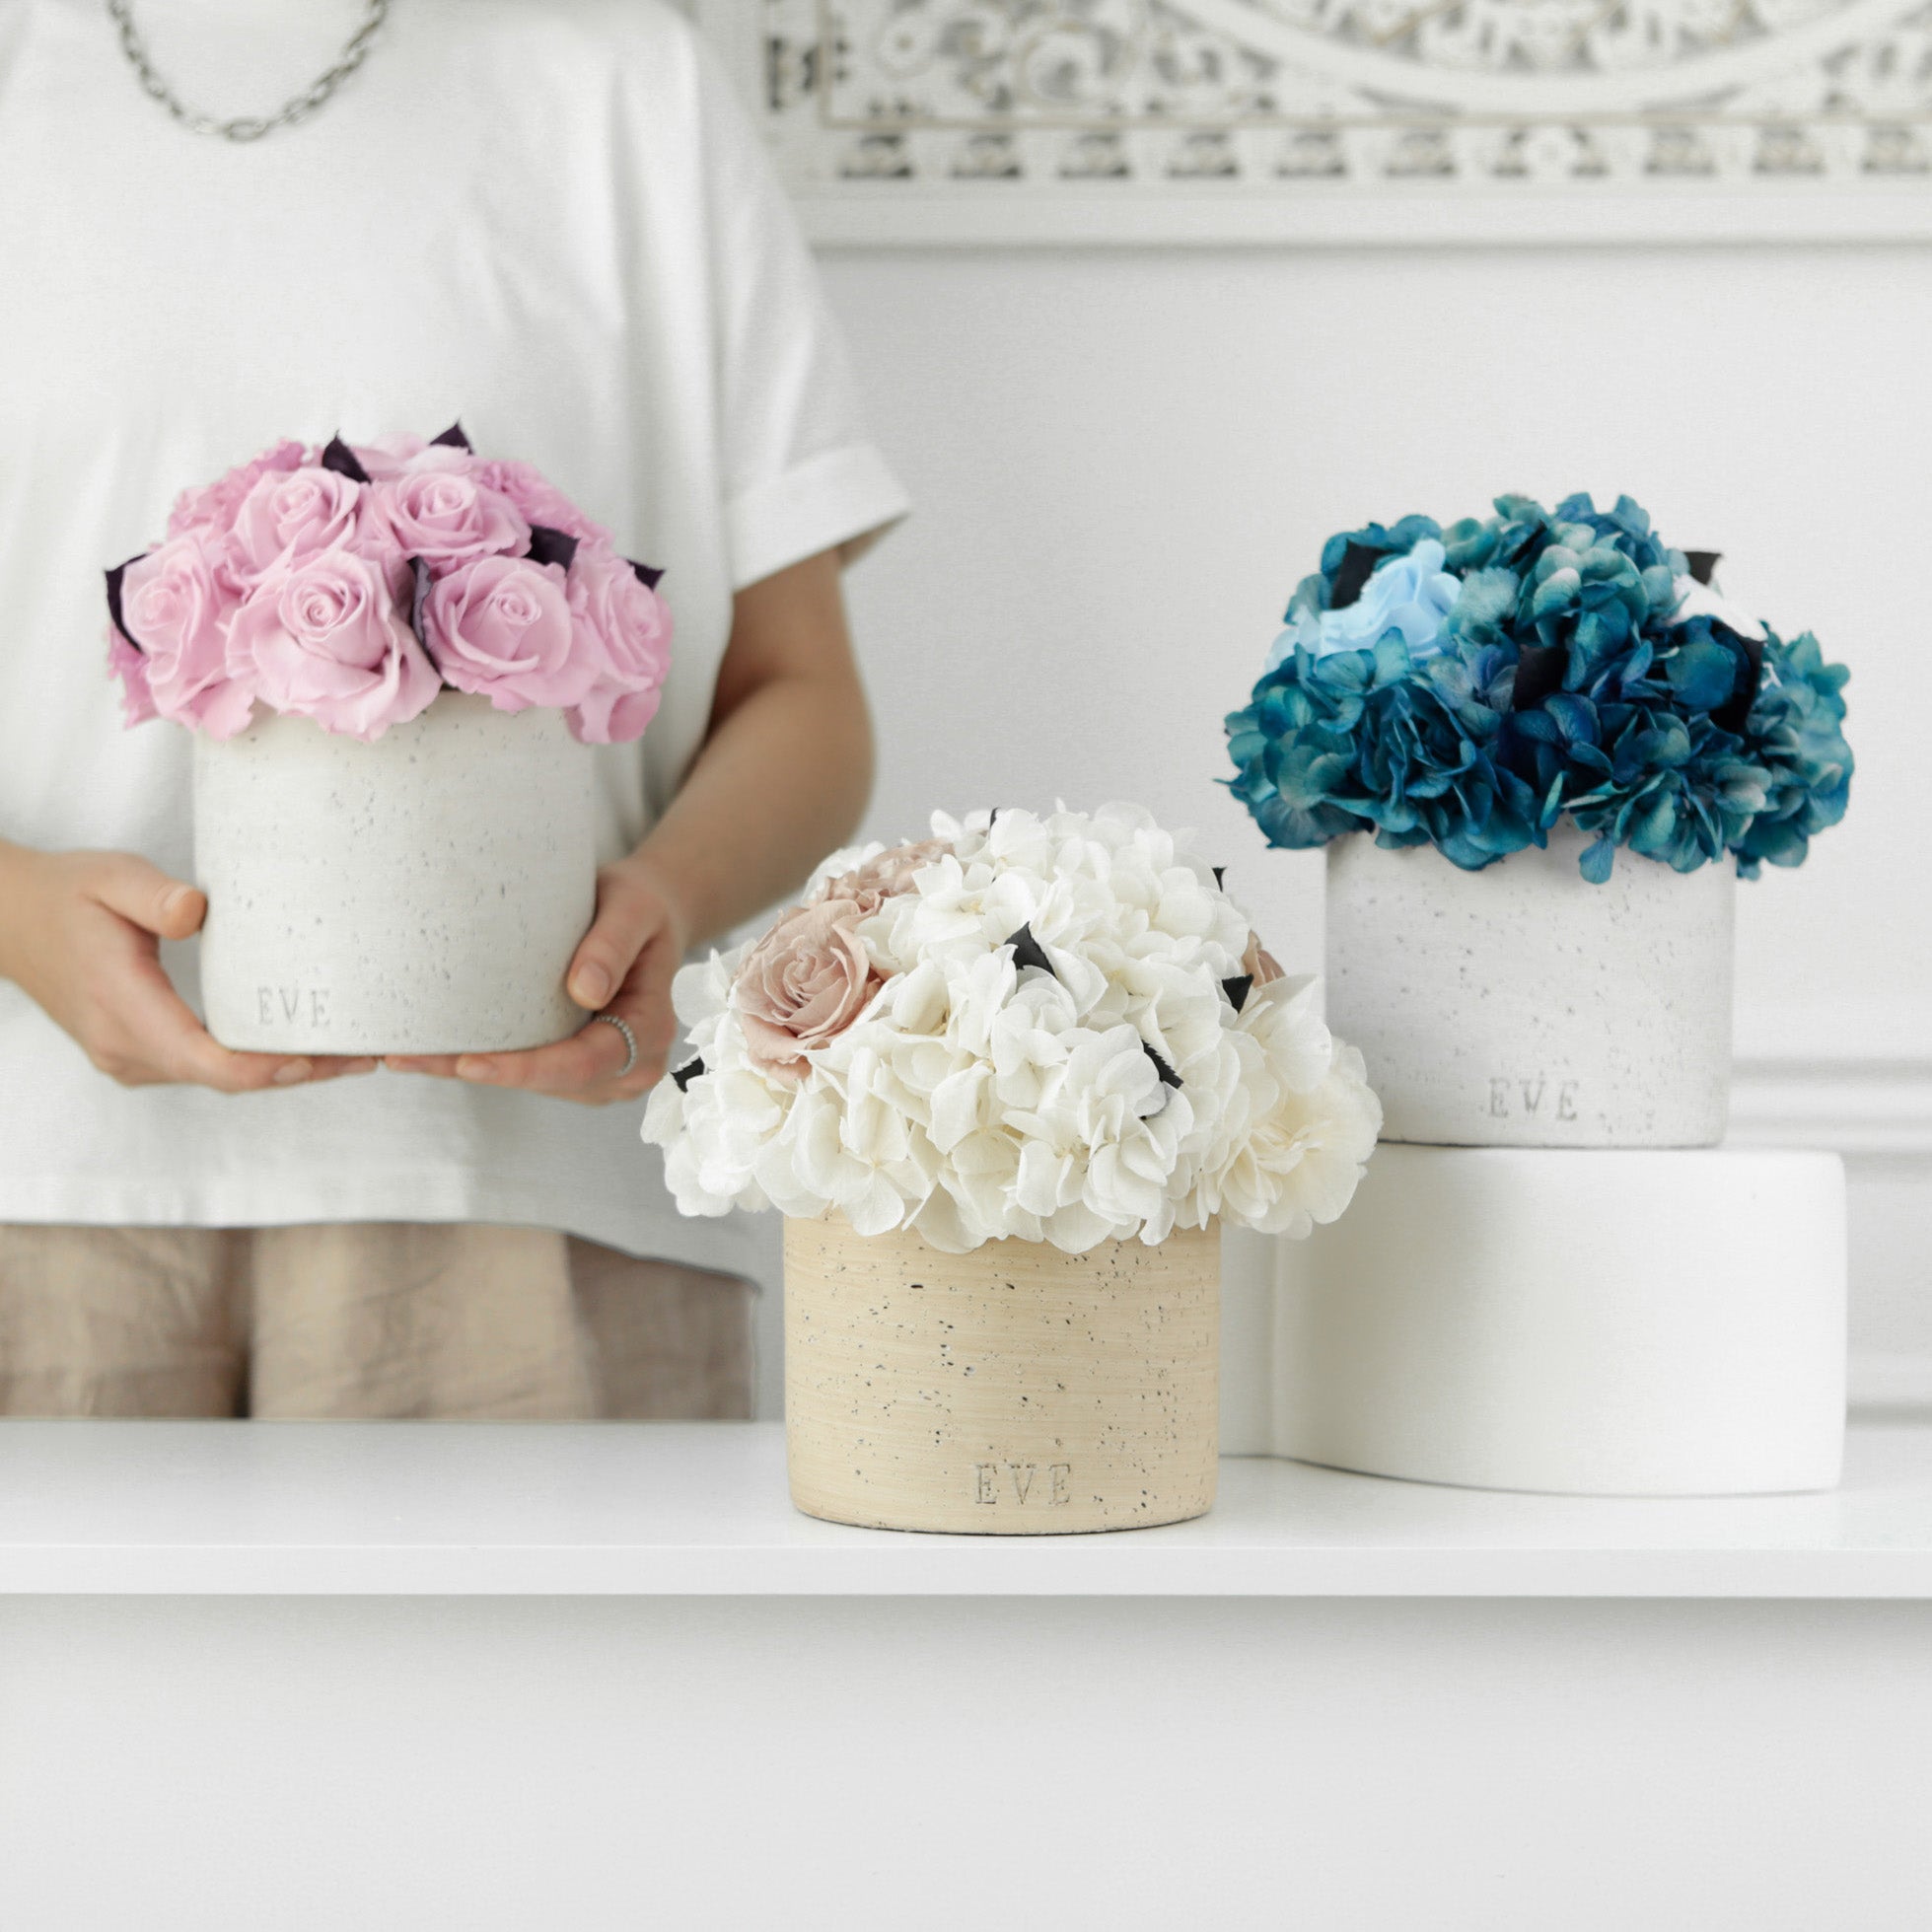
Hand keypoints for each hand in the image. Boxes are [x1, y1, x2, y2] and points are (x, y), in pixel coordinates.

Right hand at [0, 846, 375, 1092]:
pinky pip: (205, 1069)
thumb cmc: (67, 894)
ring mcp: (131, 1059)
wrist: (10, 920)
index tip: (323, 1056)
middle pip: (226, 1078)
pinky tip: (299, 1045)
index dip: (268, 1067)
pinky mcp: (139, 1055)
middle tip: (366, 1053)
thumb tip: (197, 912)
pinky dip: (253, 1062)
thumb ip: (156, 895)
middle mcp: (127, 1048)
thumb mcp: (110, 877)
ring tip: (349, 1051)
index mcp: (124, 1007)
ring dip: (281, 1070)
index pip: (206, 1060)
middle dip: (298, 1070)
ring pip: (218, 1079)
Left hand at [385, 853, 686, 1106]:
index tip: (468, 1064)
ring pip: (530, 1083)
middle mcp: (628, 1065)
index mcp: (649, 1031)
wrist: (647, 916)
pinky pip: (526, 1070)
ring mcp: (600, 1072)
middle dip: (480, 1073)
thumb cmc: (640, 906)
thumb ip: (611, 945)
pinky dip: (480, 1061)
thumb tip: (583, 993)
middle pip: (548, 1082)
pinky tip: (428, 1052)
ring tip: (404, 1054)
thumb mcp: (632, 908)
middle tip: (404, 1057)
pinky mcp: (573, 1067)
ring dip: (469, 1071)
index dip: (526, 1069)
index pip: (584, 1063)